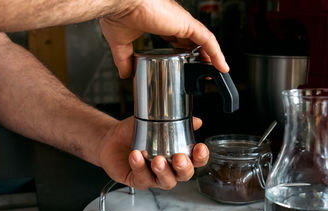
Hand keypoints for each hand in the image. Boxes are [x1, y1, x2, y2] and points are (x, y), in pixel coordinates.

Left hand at [98, 116, 208, 189]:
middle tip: (178, 158)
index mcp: (177, 155)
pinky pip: (142, 178)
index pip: (196, 161)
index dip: (201, 157)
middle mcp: (169, 169)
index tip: (200, 148)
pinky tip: (136, 156)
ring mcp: (154, 177)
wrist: (111, 139)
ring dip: (163, 172)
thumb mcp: (153, 122)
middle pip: (184, 176)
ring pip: (165, 182)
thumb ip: (173, 121)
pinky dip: (139, 167)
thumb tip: (196, 120)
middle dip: (184, 168)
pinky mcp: (138, 181)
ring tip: (157, 160)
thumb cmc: (134, 133)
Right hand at [100, 0, 228, 77]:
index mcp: (160, 23)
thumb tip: (125, 74)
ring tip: (217, 71)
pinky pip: (208, 39)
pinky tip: (221, 66)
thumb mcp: (121, 44)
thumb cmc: (118, 15)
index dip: (183, 51)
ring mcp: (181, 22)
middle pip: (192, 40)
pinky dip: (216, 53)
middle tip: (203, 69)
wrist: (119, 4)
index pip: (177, 38)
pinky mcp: (186, 24)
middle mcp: (173, 21)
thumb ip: (124, 60)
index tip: (185, 63)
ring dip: (212, 56)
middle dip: (199, 55)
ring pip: (204, 40)